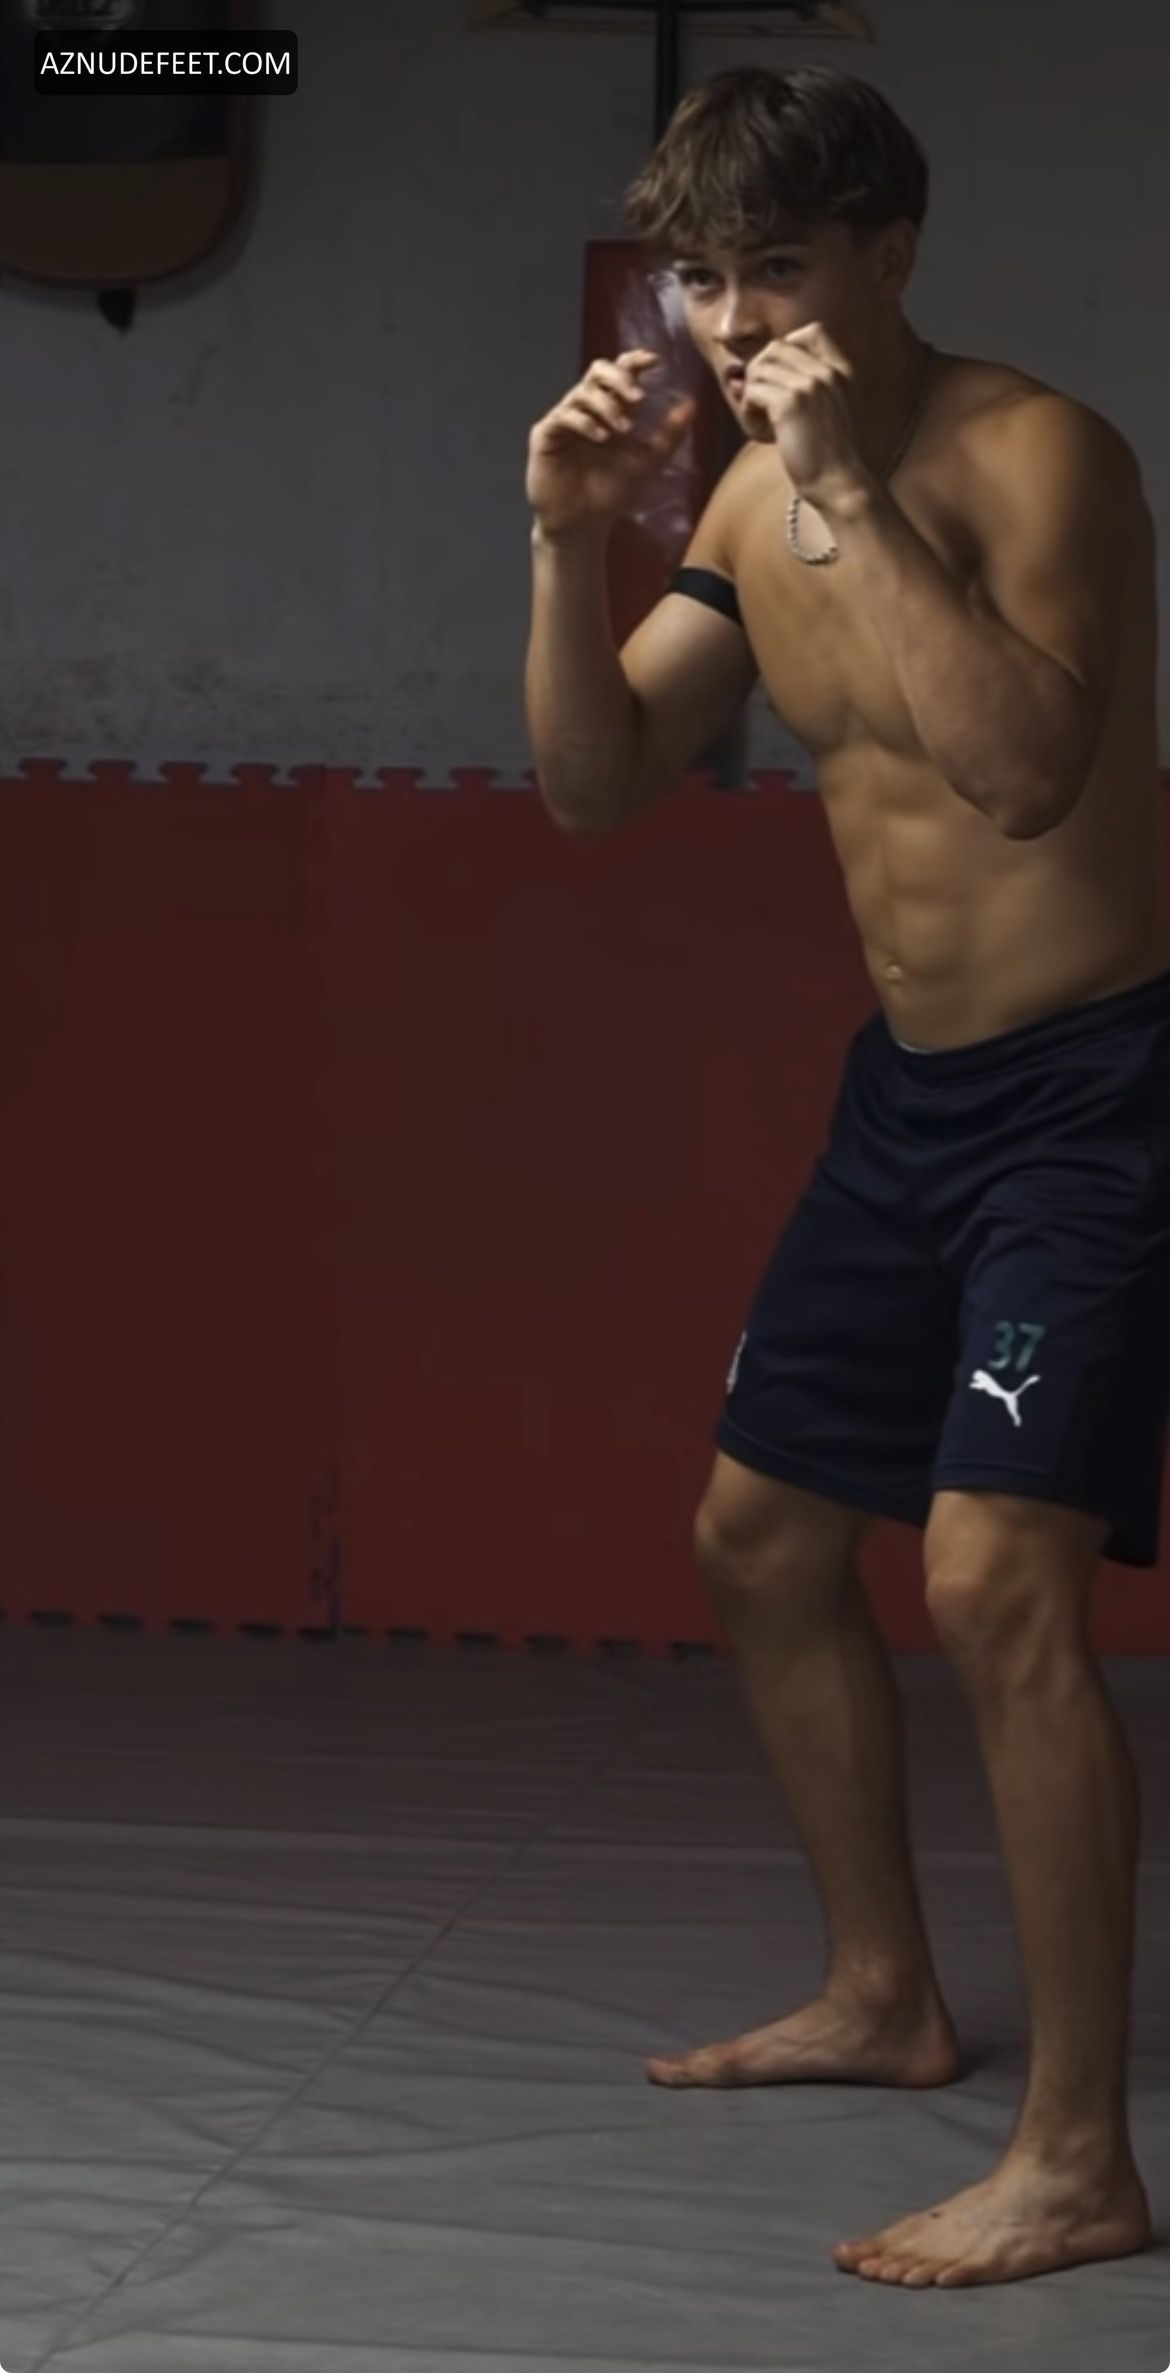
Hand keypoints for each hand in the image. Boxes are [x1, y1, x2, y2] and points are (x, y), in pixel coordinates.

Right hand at [527, 350, 696, 538]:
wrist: (584, 524)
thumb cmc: (611, 493)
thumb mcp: (647, 462)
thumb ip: (668, 435)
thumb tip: (691, 404)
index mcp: (612, 408)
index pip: (622, 372)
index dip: (636, 361)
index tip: (656, 361)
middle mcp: (588, 408)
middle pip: (599, 370)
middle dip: (620, 378)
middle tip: (638, 397)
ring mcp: (565, 418)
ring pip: (583, 392)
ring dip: (607, 405)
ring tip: (623, 429)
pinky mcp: (546, 434)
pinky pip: (565, 415)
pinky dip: (585, 422)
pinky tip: (601, 437)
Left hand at [740, 323, 868, 506]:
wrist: (839, 485)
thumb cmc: (828, 457)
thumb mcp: (824, 413)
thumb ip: (797, 389)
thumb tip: (738, 378)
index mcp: (840, 371)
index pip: (812, 331)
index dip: (787, 349)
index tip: (782, 380)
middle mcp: (826, 372)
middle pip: (775, 349)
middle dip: (760, 374)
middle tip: (762, 405)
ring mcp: (809, 385)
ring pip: (759, 368)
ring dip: (752, 394)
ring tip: (761, 421)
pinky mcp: (790, 404)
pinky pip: (752, 392)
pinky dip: (748, 411)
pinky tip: (761, 431)